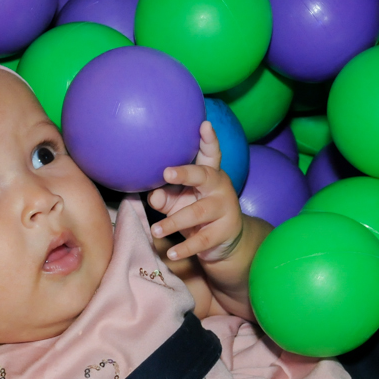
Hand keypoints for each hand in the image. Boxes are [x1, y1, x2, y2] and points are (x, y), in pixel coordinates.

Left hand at [148, 121, 244, 263]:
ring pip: (198, 212)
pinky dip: (185, 248)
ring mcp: (225, 209)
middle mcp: (220, 187)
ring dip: (174, 222)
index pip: (211, 154)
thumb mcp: (178, 202)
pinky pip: (202, 240)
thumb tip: (154, 195)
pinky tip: (171, 254)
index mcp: (209, 174)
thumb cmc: (195, 213)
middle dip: (186, 173)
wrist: (223, 242)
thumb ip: (165, 197)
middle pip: (205, 176)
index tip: (204, 124)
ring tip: (156, 230)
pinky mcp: (225, 232)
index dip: (209, 139)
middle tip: (166, 172)